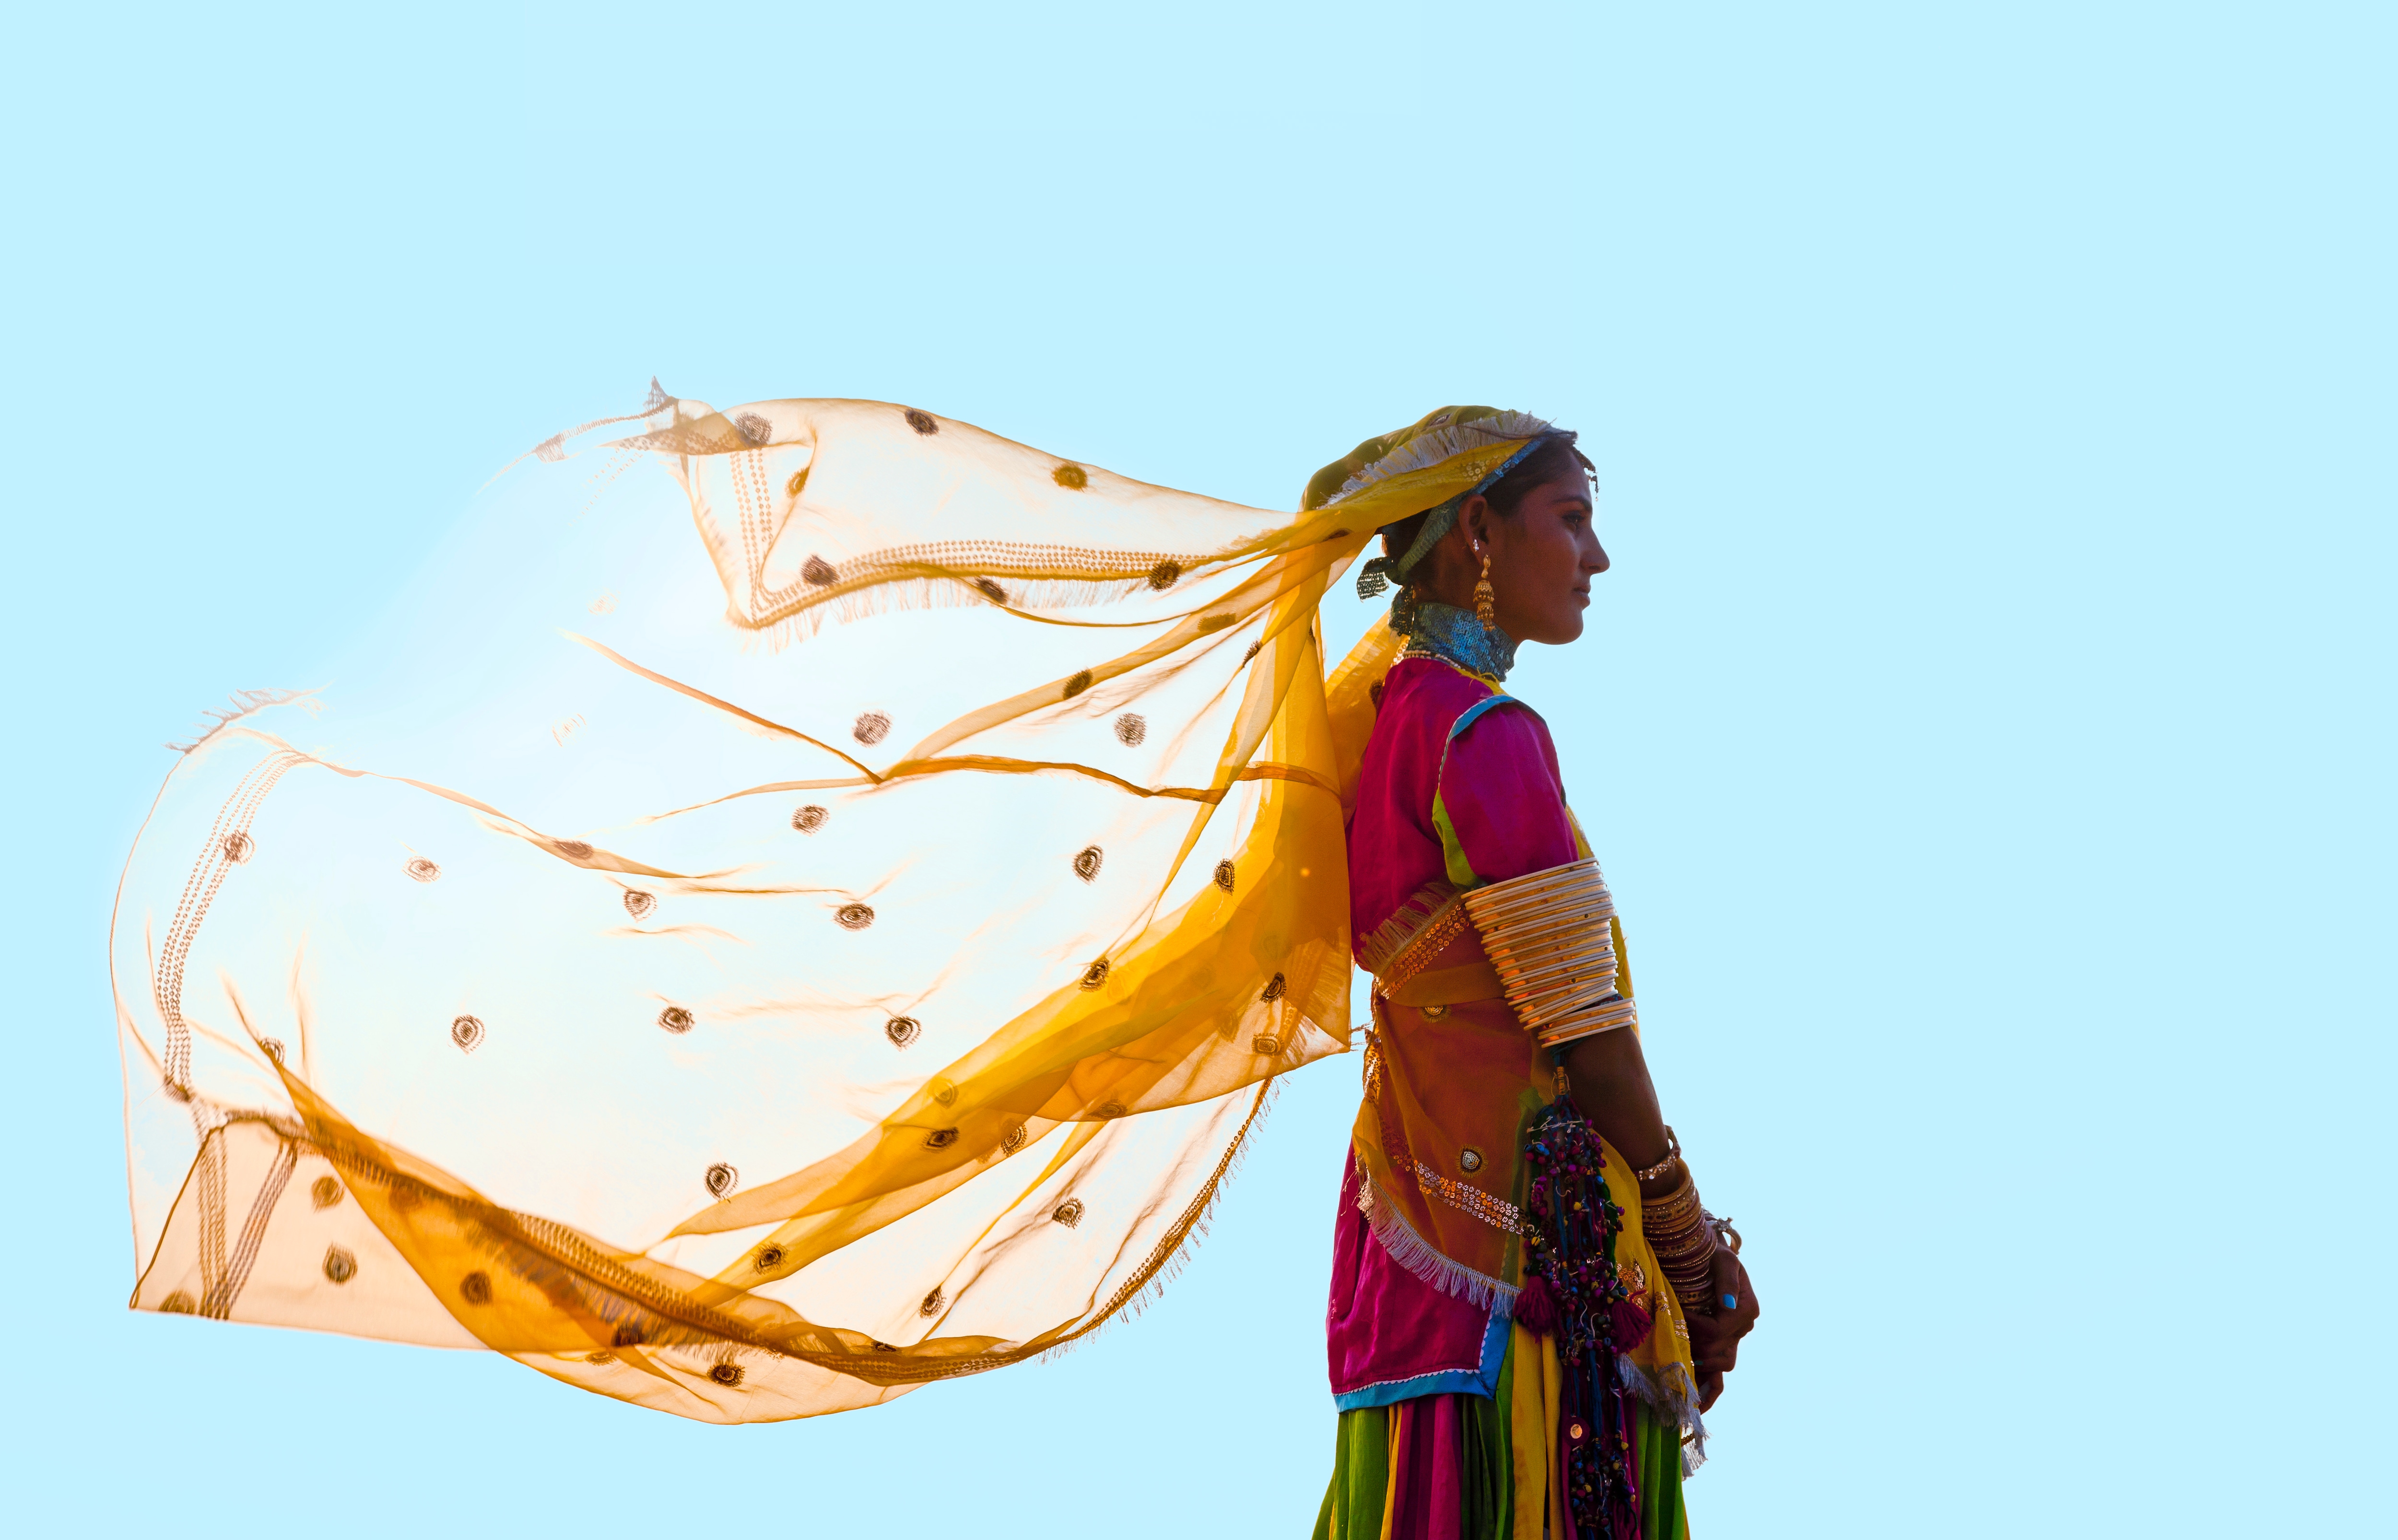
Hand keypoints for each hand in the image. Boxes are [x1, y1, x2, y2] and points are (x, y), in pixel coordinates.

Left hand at [1684, 1247, 1757, 1411]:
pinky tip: (1696, 1408)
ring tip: (1675, 1374)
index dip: (1692, 1326)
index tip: (1673, 1314)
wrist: (1713, 1257)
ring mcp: (1734, 1340)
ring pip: (1719, 1367)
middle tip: (1667, 1339)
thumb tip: (1727, 1305)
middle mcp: (1743, 1328)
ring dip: (1697, 1369)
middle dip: (1690, 1347)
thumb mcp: (1723, 1259)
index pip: (1716, 1330)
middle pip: (1715, 1352)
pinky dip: (1709, 1393)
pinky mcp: (1724, 1347)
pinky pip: (1719, 1378)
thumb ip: (1727, 1280)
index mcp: (1745, 1309)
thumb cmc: (1715, 1254)